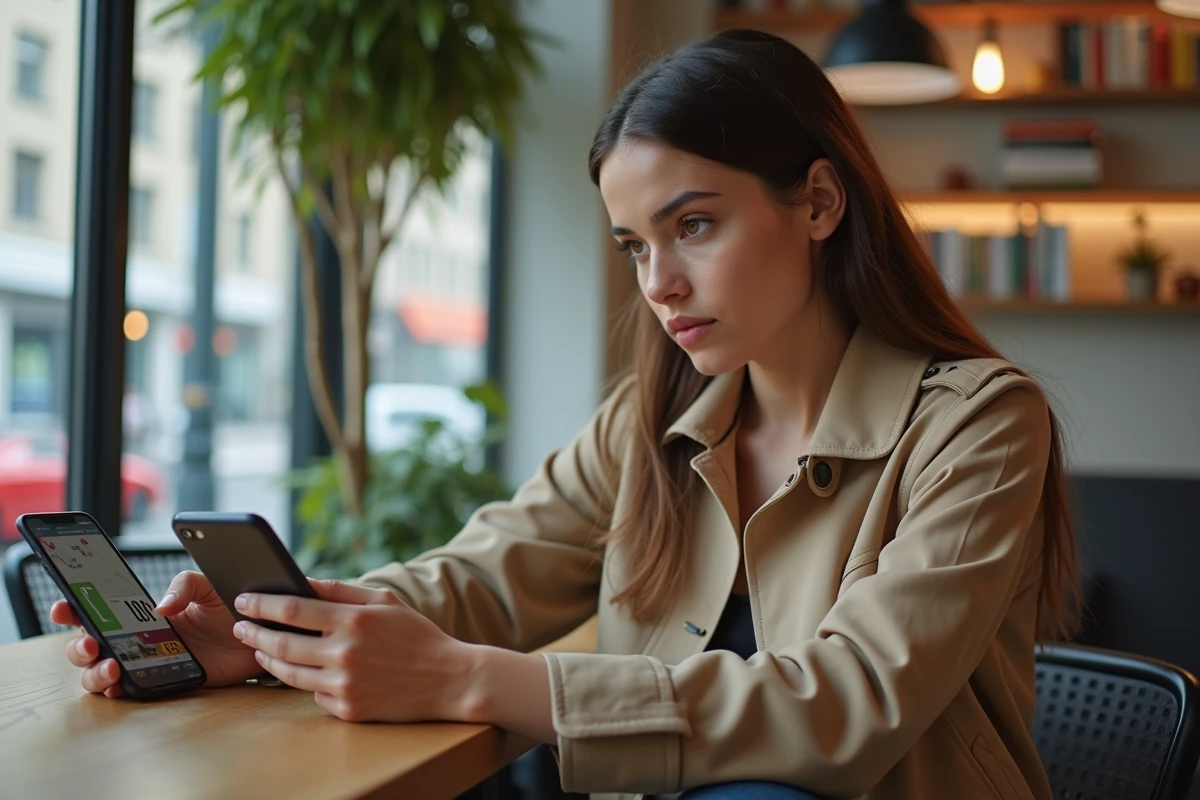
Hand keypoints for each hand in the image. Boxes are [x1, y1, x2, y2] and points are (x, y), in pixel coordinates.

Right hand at [52, 570, 261, 696]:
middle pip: (88, 647)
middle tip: (92, 644)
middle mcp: (136, 638)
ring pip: (101, 673)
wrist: (258, 634)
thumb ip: (182, 586)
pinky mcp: (163, 681)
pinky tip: (121, 685)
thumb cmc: (230, 605)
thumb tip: (159, 608)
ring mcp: (147, 662)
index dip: (73, 609)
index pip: (97, 610)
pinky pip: (131, 691)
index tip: (64, 607)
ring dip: (95, 673)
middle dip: (78, 647)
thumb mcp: (207, 584)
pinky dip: (119, 691)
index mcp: (140, 611)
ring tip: (112, 666)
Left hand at [232, 580, 477, 722]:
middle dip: (253, 632)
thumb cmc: (416, 635)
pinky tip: (300, 671)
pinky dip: (306, 681)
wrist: (449, 679)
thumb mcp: (385, 601)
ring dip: (268, 658)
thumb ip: (342, 590)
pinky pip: (314, 694)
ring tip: (259, 648)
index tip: (243, 599)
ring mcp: (345, 685)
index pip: (291, 610)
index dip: (261, 604)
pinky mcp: (349, 710)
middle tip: (240, 625)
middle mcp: (345, 654)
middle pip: (281, 643)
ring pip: (289, 673)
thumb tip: (303, 583)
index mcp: (354, 621)